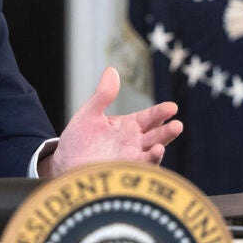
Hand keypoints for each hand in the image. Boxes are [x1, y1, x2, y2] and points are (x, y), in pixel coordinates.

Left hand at [40, 67, 182, 177]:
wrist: (65, 166)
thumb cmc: (77, 141)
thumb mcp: (89, 114)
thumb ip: (102, 95)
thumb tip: (111, 70)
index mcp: (128, 126)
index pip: (150, 117)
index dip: (161, 112)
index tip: (172, 107)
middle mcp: (134, 142)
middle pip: (157, 135)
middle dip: (168, 131)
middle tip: (177, 125)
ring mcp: (131, 158)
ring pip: (152, 152)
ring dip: (160, 147)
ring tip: (162, 144)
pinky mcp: (125, 173)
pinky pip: (141, 168)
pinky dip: (148, 162)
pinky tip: (154, 153)